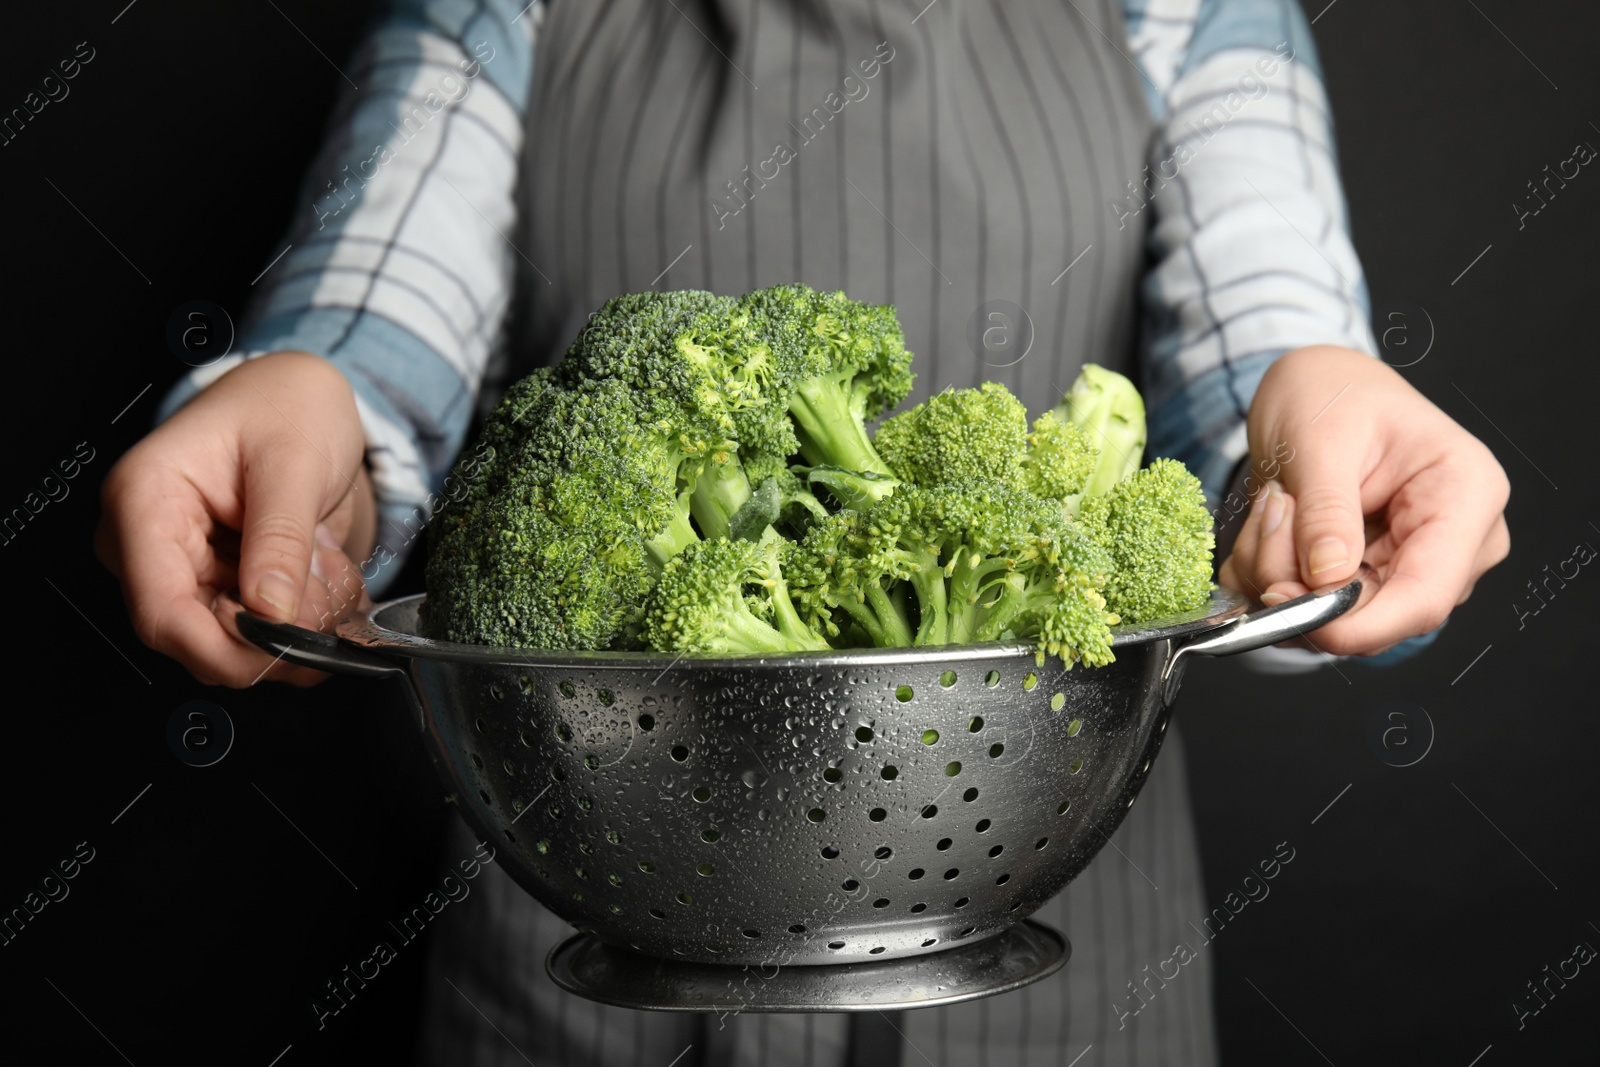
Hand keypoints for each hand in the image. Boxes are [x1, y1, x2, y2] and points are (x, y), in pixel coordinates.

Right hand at [96, 351, 376, 685]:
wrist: (302, 396)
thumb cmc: (285, 405)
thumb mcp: (296, 461)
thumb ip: (282, 538)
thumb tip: (270, 612)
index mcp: (145, 500)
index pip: (161, 612)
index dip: (224, 648)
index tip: (286, 650)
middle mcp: (149, 542)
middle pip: (198, 639)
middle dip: (276, 633)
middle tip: (329, 589)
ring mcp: (181, 567)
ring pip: (238, 641)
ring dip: (300, 619)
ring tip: (327, 558)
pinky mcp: (215, 582)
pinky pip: (261, 629)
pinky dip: (305, 612)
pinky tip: (323, 567)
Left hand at [1217, 345, 1509, 655]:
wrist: (1320, 389)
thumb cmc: (1333, 395)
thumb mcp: (1319, 438)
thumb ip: (1325, 510)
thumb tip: (1326, 577)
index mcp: (1464, 495)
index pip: (1424, 596)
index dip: (1355, 623)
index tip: (1285, 607)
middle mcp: (1452, 542)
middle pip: (1375, 614)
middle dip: (1299, 585)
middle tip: (1268, 518)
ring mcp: (1413, 566)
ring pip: (1334, 617)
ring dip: (1277, 574)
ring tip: (1272, 505)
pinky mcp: (1373, 580)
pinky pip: (1311, 606)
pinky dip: (1272, 575)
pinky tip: (1271, 526)